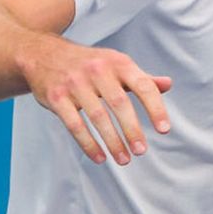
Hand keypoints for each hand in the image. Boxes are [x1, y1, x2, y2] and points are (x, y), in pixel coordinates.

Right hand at [16, 35, 172, 164]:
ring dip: (112, 141)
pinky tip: (100, 157)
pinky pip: (74, 125)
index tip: (164, 130)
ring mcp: (75, 83)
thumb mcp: (116, 64)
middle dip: (132, 130)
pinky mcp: (56, 98)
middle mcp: (98, 70)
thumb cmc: (89, 63)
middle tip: (141, 151)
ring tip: (124, 159)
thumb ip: (141, 77)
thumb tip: (168, 84)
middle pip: (119, 103)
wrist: (44, 54)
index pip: (143, 85)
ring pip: (97, 117)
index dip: (155, 108)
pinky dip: (88, 144)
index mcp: (118, 62)